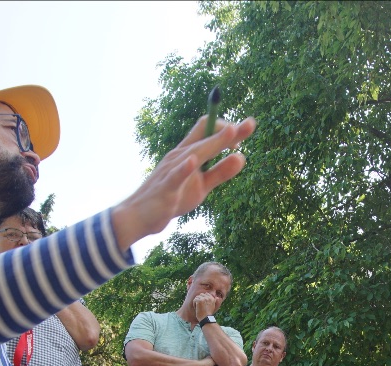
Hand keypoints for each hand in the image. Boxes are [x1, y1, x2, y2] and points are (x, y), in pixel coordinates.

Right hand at [110, 116, 256, 250]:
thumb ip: (221, 172)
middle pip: (205, 137)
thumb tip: (242, 157)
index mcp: (188, 153)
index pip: (207, 130)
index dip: (227, 130)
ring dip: (214, 142)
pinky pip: (175, 177)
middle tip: (251, 124)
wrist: (140, 216)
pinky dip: (184, 169)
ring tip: (231, 132)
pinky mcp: (165, 188)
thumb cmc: (172, 198)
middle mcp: (179, 156)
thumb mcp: (202, 186)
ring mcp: (171, 170)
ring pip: (194, 153)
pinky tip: (193, 161)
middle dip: (229, 131)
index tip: (243, 134)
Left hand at [192, 292, 218, 319]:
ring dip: (196, 302)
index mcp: (212, 298)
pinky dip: (194, 305)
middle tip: (201, 307)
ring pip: (197, 297)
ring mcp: (204, 298)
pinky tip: (197, 309)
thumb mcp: (213, 307)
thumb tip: (217, 297)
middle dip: (199, 300)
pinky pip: (194, 300)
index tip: (203, 304)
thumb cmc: (208, 314)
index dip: (203, 298)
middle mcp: (208, 297)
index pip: (206, 294)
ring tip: (199, 308)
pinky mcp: (199, 300)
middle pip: (201, 295)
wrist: (206, 318)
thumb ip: (214, 301)